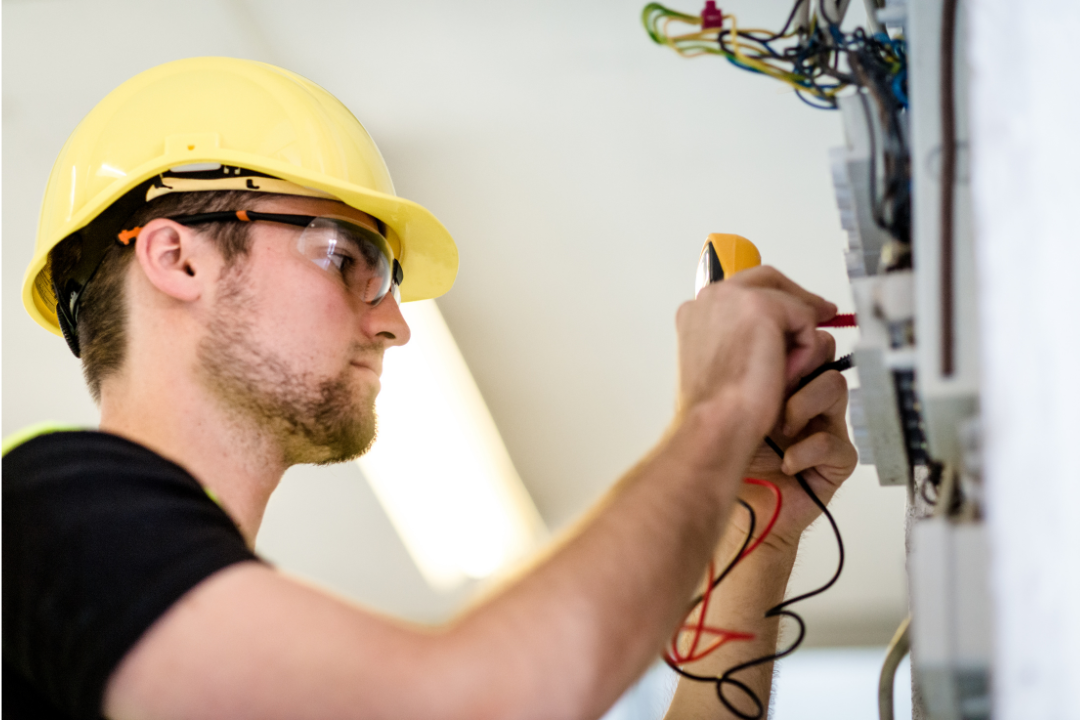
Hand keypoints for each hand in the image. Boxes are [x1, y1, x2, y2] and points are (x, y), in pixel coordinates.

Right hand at [675, 266, 837, 441]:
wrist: (716, 424)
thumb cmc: (716, 409)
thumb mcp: (722, 364)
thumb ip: (738, 338)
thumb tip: (770, 332)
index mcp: (696, 311)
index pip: (743, 290)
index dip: (774, 299)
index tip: (797, 314)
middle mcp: (711, 296)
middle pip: (767, 280)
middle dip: (798, 297)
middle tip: (825, 313)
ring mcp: (734, 297)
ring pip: (789, 301)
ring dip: (799, 334)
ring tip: (790, 372)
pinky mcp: (762, 306)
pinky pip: (804, 318)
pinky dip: (805, 348)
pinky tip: (788, 374)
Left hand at [736, 328, 857, 551]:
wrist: (730, 497)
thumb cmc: (730, 447)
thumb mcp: (729, 386)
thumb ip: (746, 348)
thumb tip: (753, 311)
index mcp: (780, 372)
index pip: (801, 331)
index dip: (795, 327)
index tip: (786, 331)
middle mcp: (804, 393)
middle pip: (823, 350)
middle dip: (796, 363)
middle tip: (773, 384)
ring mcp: (823, 424)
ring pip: (834, 386)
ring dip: (799, 405)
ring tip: (778, 428)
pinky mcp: (835, 459)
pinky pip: (834, 440)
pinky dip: (804, 450)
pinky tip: (785, 460)